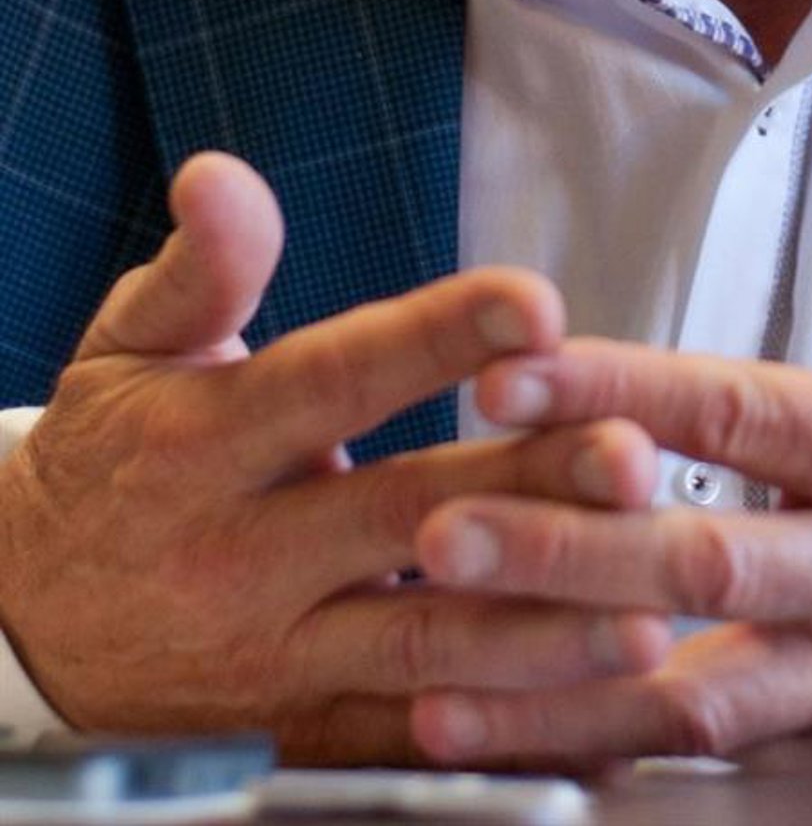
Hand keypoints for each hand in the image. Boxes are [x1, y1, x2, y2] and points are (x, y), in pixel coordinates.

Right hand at [0, 154, 667, 758]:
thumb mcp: (128, 352)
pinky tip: (592, 707)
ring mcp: (275, 655)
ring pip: (422, 642)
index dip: (438, 340)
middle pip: (403, 515)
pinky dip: (506, 727)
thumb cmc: (108, 466)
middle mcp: (243, 553)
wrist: (19, 630)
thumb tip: (220, 177)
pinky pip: (413, 737)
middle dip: (526, 487)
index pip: (336, 381)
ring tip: (645, 600)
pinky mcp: (300, 732)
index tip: (537, 305)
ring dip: (541, 626)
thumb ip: (198, 269)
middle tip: (632, 456)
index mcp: (207, 443)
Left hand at [412, 38, 811, 770]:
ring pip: (696, 691)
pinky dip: (616, 761)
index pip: (757, 415)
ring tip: (431, 672)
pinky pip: (721, 763)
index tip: (519, 366)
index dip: (634, 389)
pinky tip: (511, 752)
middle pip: (705, 565)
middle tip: (434, 526)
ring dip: (561, 683)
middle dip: (563, 551)